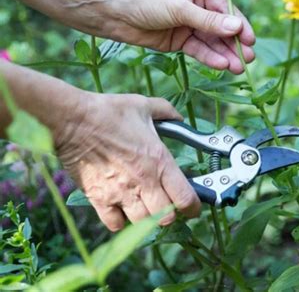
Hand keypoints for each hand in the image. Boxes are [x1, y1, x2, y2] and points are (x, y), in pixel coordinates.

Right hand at [56, 91, 199, 230]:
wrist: (72, 119)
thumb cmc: (108, 112)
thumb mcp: (144, 106)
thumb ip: (167, 112)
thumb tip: (179, 118)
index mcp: (159, 160)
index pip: (185, 198)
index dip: (194, 208)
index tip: (194, 208)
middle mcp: (143, 181)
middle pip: (166, 218)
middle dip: (171, 214)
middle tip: (167, 204)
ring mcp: (120, 193)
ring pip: (143, 224)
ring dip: (147, 218)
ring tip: (145, 205)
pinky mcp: (98, 199)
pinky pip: (115, 224)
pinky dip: (121, 220)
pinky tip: (121, 207)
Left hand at [108, 0, 254, 73]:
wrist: (113, 13)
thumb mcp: (179, 8)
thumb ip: (208, 20)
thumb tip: (237, 27)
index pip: (224, 7)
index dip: (238, 24)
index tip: (250, 40)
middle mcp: (196, 6)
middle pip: (221, 27)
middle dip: (234, 43)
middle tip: (248, 59)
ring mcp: (187, 24)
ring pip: (211, 41)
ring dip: (224, 54)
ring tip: (238, 67)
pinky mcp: (179, 41)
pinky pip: (198, 50)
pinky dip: (209, 57)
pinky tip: (221, 66)